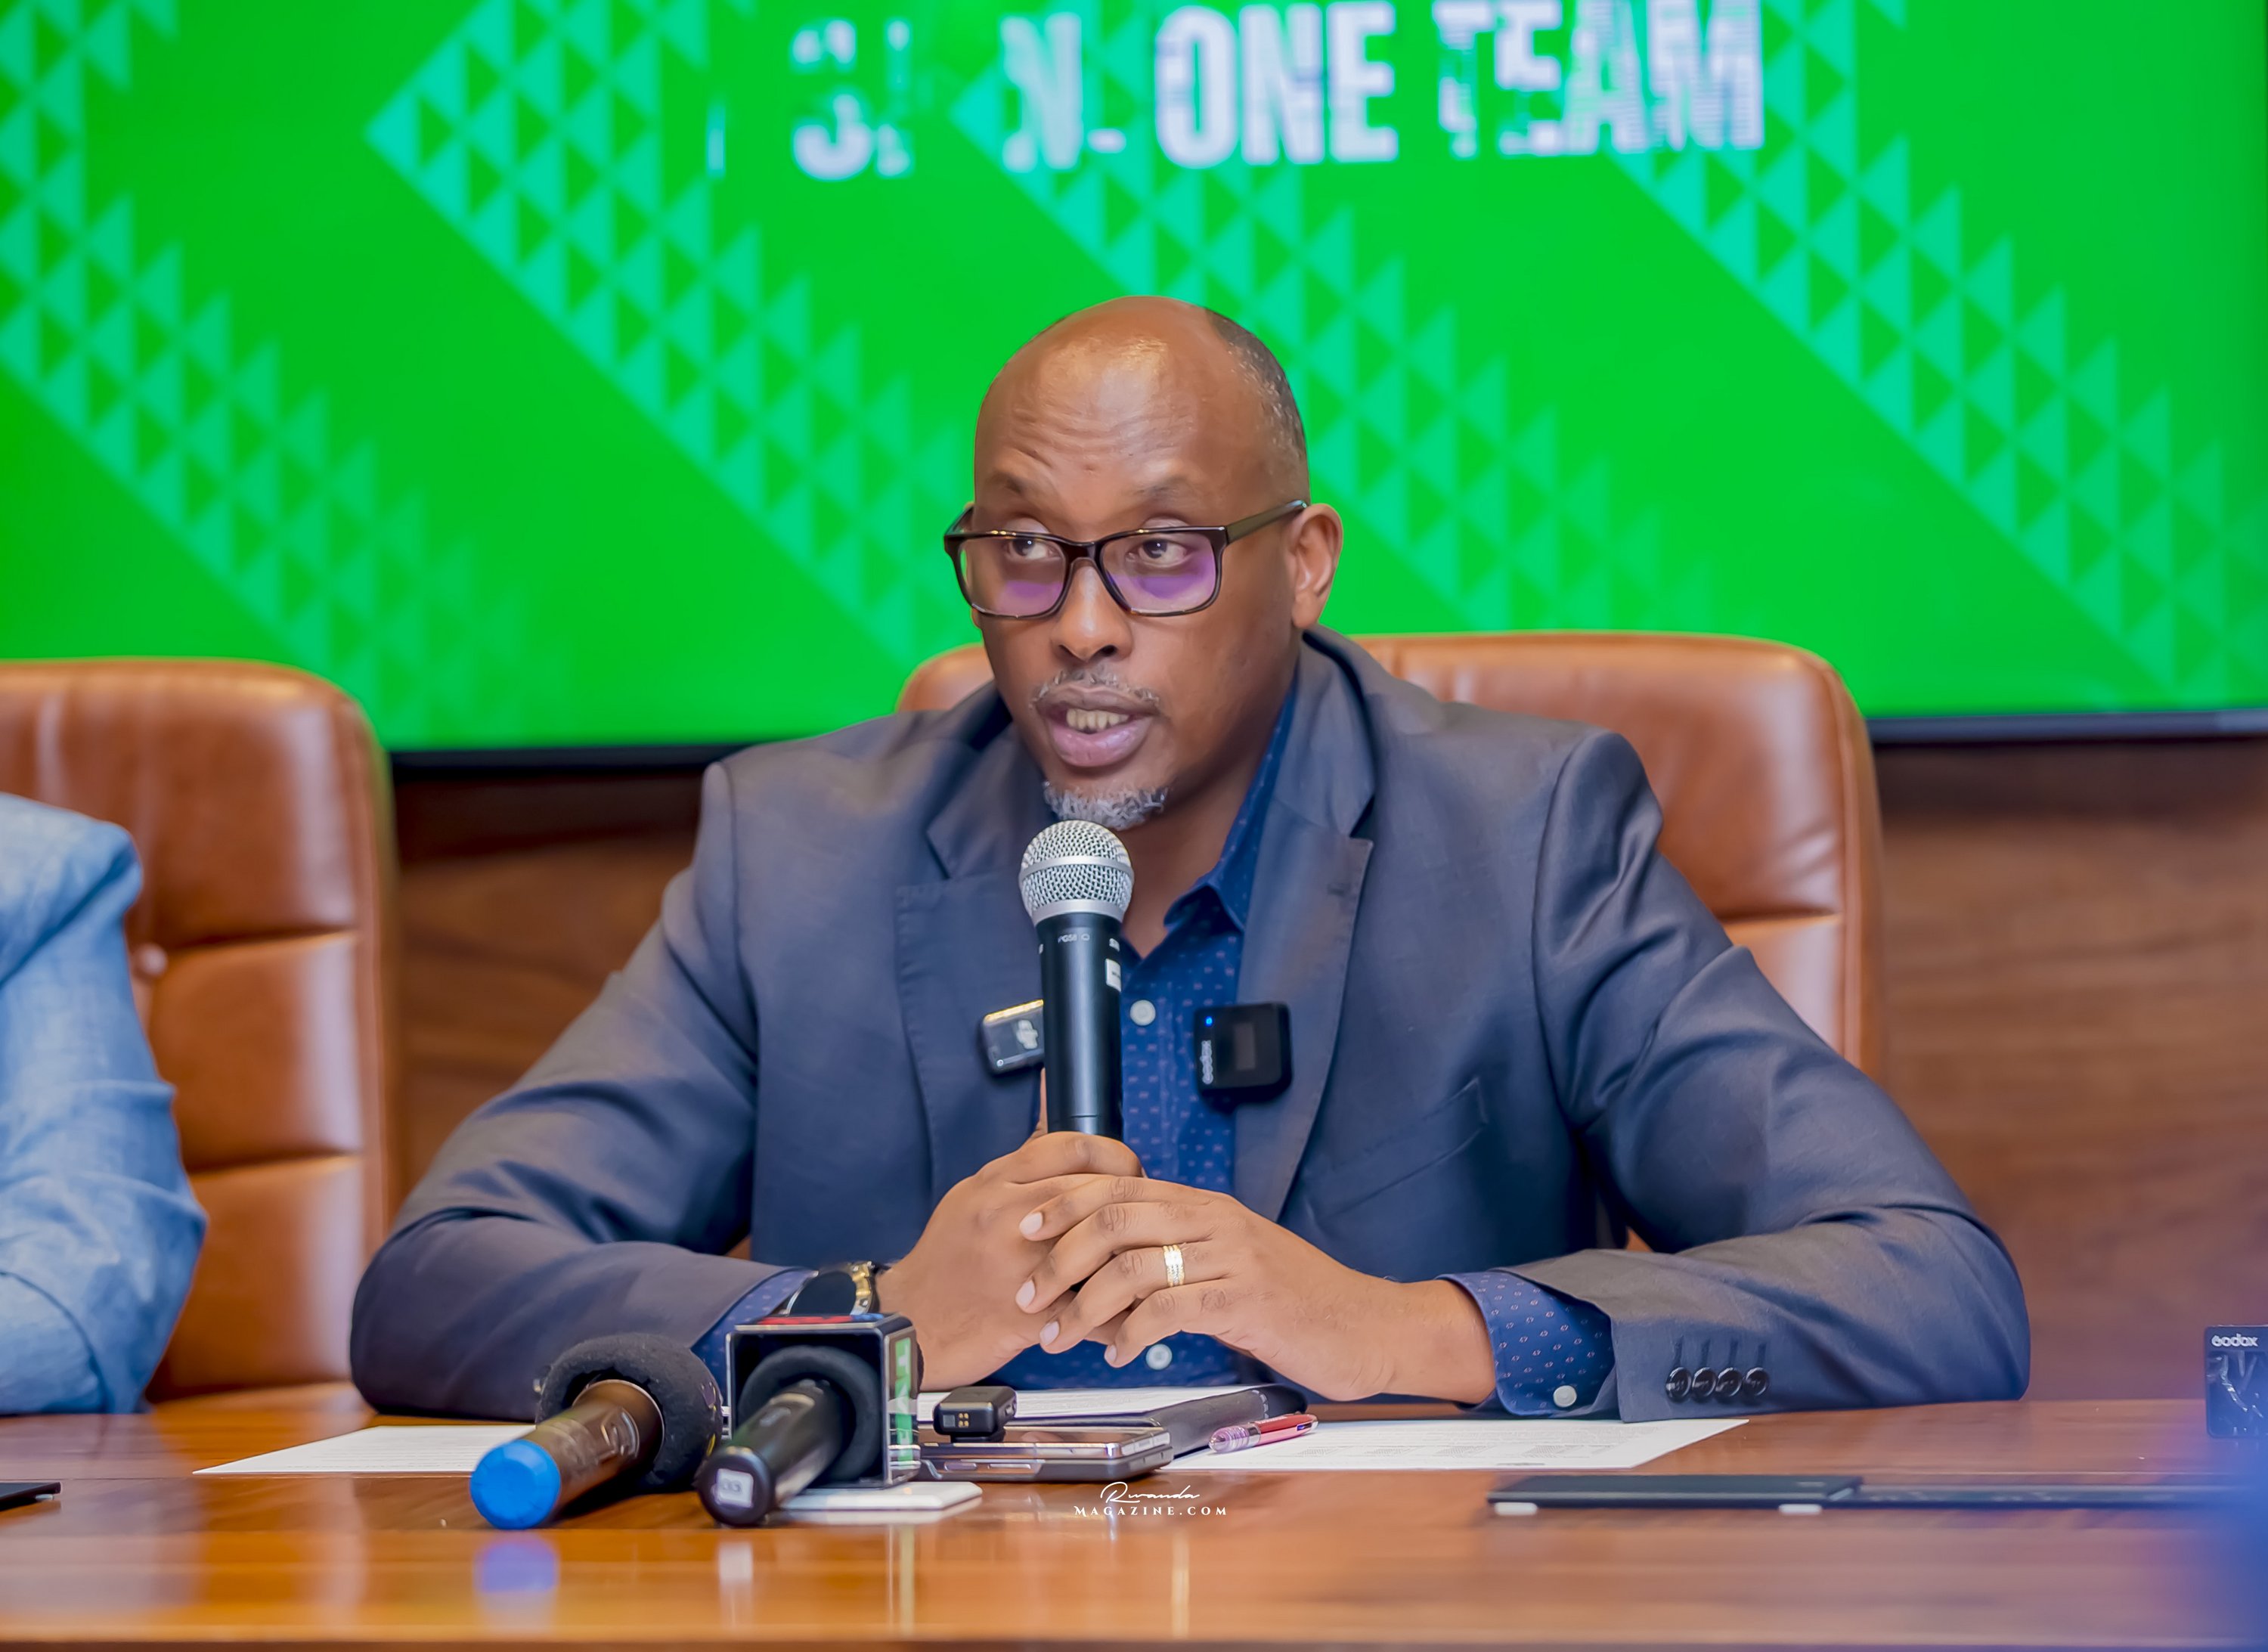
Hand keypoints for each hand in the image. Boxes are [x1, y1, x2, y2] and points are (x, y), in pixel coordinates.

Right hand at [875, 1130, 1143, 1386]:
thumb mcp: (970, 1198)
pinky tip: (1133, 1312)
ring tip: (1145, 1257)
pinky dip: (1119, 1312)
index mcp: (994, 1182)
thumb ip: (1015, 1170)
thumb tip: (1050, 1125)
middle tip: (1146, 1215)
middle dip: (1131, 1200)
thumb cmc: (943, 1264)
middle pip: (1091, 1188)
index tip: (1130, 1171)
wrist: (909, 1321)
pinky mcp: (1028, 1310)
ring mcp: (1017, 1262)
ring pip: (1098, 1241)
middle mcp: (1006, 1213)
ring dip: (1132, 1250)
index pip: (1070, 1145)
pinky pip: (1090, 1308)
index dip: (1114, 1154)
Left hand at [1013, 1178, 1498, 1402]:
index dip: (1063, 1204)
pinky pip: (1171, 1309)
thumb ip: (1176, 1254)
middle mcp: (1213, 1220)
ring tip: (1059, 1337)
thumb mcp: (1229, 1263)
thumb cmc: (1293, 1301)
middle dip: (1058, 1257)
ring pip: (1134, 1264)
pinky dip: (1132, 1332)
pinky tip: (1116, 1353)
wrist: (1365, 1325)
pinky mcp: (1246, 1300)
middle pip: (1115, 1217)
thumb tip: (1108, 1268)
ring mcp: (1231, 1258)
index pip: (1118, 1187)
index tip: (1022, 1229)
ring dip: (1084, 1304)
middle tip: (1028, 1295)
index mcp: (1203, 1206)